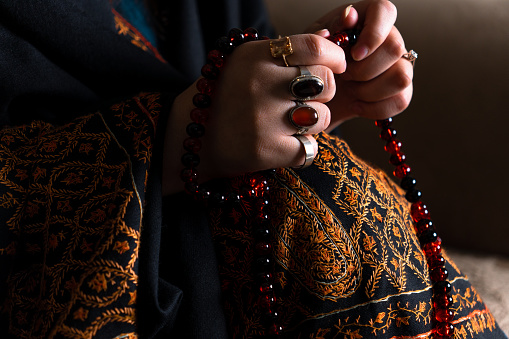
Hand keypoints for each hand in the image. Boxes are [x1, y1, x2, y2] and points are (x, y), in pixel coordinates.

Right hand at [163, 33, 345, 194]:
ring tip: (292, 126)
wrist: (190, 139)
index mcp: (254, 56)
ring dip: (314, 123)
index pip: (314, 46)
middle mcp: (259, 82)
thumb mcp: (243, 64)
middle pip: (325, 82)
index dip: (334, 56)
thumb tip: (330, 46)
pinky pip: (310, 148)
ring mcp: (263, 117)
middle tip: (307, 101)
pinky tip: (285, 146)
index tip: (336, 66)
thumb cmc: (225, 99)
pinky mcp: (266, 149)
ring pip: (322, 116)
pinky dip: (303, 150)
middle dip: (325, 93)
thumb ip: (280, 56)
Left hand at [307, 0, 413, 127]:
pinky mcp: (401, 90)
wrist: (319, 95)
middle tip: (343, 76)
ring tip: (350, 90)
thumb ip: (329, 30)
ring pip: (401, 77)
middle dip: (363, 70)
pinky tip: (357, 105)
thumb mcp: (314, 46)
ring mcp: (399, 64)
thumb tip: (349, 17)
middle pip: (395, 48)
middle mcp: (388, 38)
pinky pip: (401, 101)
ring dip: (369, 90)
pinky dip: (375, 108)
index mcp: (366, 19)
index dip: (373, 34)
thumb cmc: (316, 63)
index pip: (385, 11)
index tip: (354, 55)